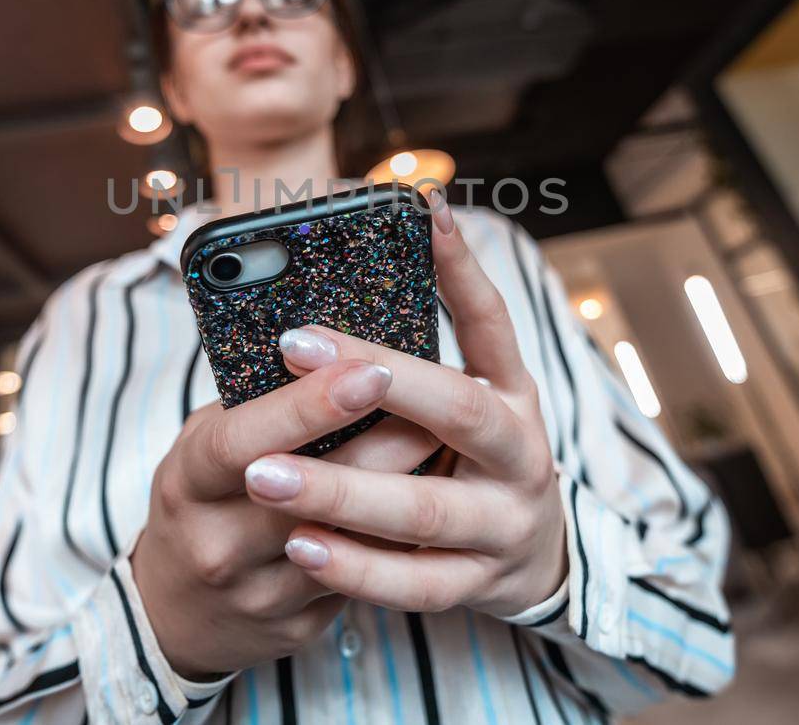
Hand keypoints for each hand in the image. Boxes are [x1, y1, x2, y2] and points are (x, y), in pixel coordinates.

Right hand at [132, 359, 439, 676]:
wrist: (174, 614)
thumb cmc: (200, 503)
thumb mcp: (202, 446)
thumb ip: (256, 407)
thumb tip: (336, 346)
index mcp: (190, 482)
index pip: (247, 440)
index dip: (310, 406)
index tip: (368, 368)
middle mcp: (220, 543)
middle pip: (316, 488)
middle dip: (389, 438)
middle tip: (450, 390)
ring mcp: (261, 592)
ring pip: (355, 535)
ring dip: (412, 483)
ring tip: (458, 436)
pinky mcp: (299, 624)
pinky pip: (365, 574)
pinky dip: (405, 530)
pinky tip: (441, 492)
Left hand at [246, 192, 568, 617]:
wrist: (532, 561)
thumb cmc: (472, 459)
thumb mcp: (464, 402)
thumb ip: (413, 362)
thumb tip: (332, 289)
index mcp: (513, 393)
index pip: (491, 321)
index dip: (460, 269)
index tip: (422, 212)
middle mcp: (520, 453)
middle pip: (458, 409)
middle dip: (378, 379)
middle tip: (294, 345)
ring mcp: (505, 524)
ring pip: (424, 511)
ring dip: (342, 491)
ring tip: (265, 474)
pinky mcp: (480, 586)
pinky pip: (415, 583)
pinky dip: (357, 568)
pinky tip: (301, 547)